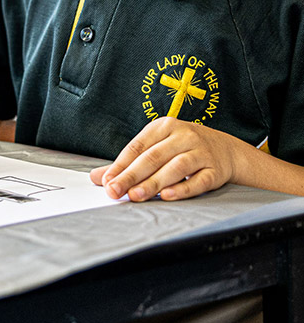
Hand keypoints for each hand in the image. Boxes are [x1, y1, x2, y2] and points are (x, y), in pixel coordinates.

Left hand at [90, 117, 239, 201]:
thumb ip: (127, 163)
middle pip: (153, 157)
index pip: (138, 146)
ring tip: (135, 196)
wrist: (226, 149)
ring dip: (153, 183)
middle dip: (131, 176)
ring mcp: (201, 152)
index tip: (106, 181)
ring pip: (175, 168)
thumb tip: (96, 177)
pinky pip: (198, 180)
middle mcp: (183, 135)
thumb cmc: (184, 148)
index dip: (121, 164)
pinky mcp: (215, 170)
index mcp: (165, 126)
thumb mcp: (157, 147)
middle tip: (115, 191)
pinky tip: (167, 196)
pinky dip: (183, 189)